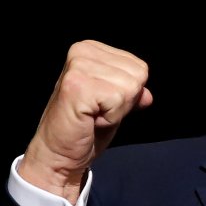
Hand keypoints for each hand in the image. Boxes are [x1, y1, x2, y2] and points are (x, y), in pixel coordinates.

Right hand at [18, 40, 152, 203]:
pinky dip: (110, 117)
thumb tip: (147, 95)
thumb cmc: (84, 130)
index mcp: (90, 49)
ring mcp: (78, 66)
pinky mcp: (77, 84)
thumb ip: (131, 94)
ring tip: (92, 115)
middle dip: (124, 101)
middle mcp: (82, 51)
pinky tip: (90, 119)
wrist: (58, 155)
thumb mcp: (114, 106)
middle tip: (97, 112)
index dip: (128, 94)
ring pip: (130, 87)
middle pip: (138, 75)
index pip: (139, 67)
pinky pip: (118, 99)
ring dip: (116, 110)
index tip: (102, 104)